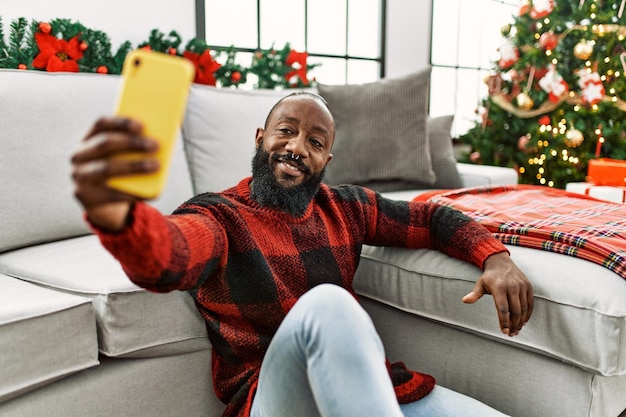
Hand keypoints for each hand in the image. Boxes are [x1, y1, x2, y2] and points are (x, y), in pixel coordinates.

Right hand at [71, 116, 159, 230]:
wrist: (102, 203)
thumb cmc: (117, 173)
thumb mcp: (120, 157)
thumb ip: (132, 148)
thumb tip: (158, 141)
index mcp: (87, 139)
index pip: (101, 124)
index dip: (121, 123)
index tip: (141, 125)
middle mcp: (78, 156)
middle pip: (104, 143)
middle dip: (131, 143)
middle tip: (155, 145)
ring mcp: (79, 177)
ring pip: (106, 168)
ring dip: (133, 166)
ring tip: (156, 165)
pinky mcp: (85, 196)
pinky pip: (112, 194)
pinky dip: (133, 192)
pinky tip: (151, 192)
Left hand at [462, 252, 533, 336]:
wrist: (501, 262)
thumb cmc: (489, 276)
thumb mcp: (480, 284)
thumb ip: (474, 294)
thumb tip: (464, 301)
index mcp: (499, 287)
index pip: (503, 308)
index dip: (504, 321)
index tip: (504, 332)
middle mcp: (512, 287)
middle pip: (515, 311)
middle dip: (514, 325)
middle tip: (511, 334)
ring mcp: (522, 286)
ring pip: (524, 308)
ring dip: (521, 322)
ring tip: (517, 330)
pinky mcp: (528, 286)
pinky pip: (530, 303)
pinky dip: (528, 314)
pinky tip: (523, 321)